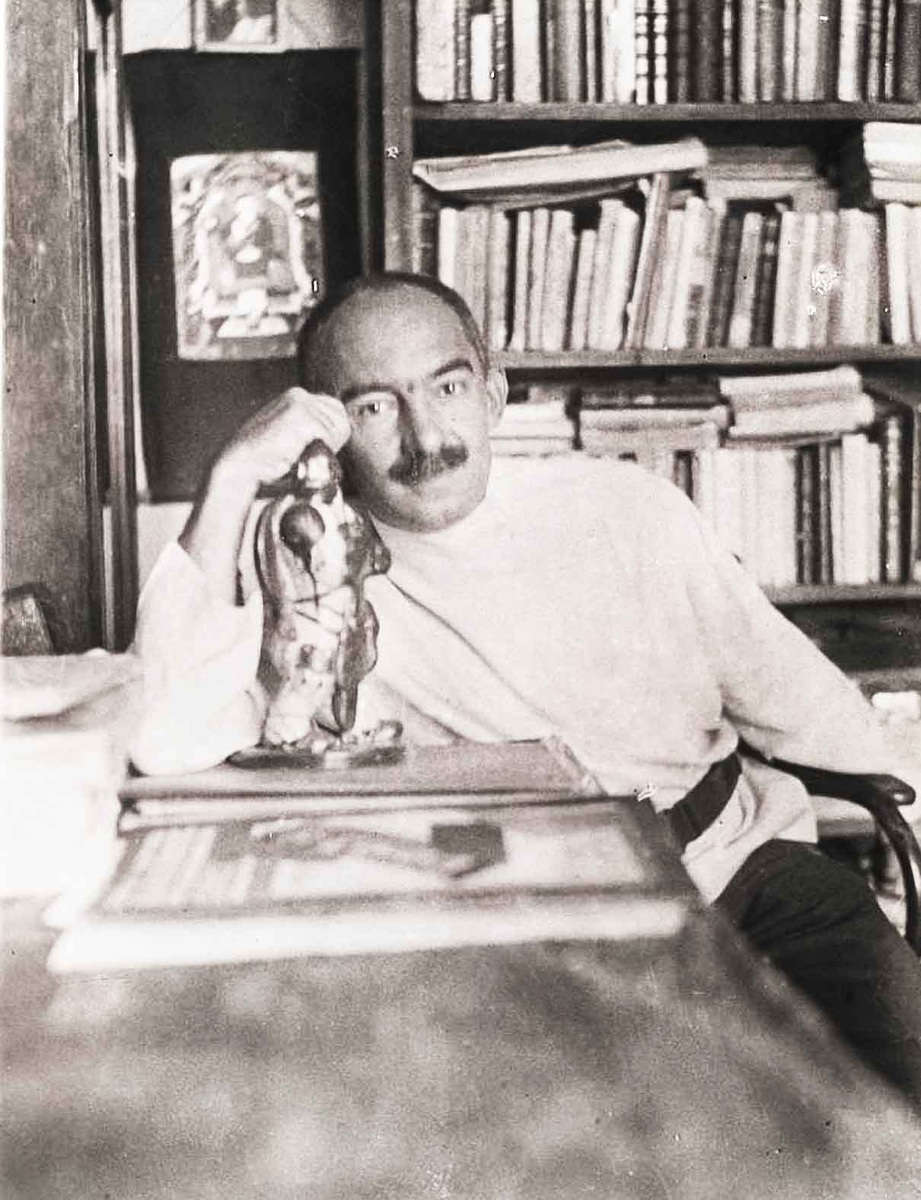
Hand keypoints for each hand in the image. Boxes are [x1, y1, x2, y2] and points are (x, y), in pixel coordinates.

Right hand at [214, 387, 350, 495]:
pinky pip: (328, 435)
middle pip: (341, 418)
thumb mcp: (291, 436)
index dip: (333, 433)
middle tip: (310, 453)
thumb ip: (312, 429)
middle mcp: (299, 394)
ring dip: (325, 446)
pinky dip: (319, 448)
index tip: (317, 448)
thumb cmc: (266, 458)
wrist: (243, 464)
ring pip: (337, 427)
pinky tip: (300, 452)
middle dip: (333, 439)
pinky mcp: (300, 414)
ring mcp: (300, 402)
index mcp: (296, 397)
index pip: (337, 410)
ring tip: (301, 453)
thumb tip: (342, 430)